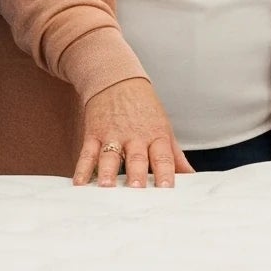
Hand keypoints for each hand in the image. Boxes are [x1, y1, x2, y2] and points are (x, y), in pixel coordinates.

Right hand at [74, 76, 191, 188]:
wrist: (117, 80)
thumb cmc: (145, 110)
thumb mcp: (164, 128)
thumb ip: (176, 156)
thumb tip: (191, 178)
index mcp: (156, 136)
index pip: (163, 156)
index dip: (165, 172)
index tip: (166, 188)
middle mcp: (135, 137)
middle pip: (137, 158)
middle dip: (137, 174)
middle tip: (137, 189)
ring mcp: (113, 135)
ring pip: (110, 156)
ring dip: (108, 171)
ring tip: (106, 186)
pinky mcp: (94, 134)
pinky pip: (87, 153)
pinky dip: (82, 169)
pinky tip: (79, 183)